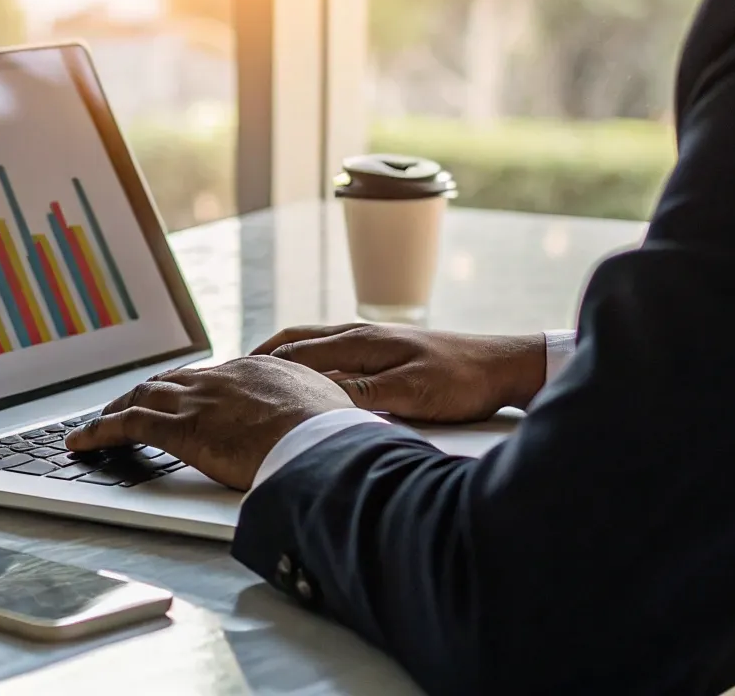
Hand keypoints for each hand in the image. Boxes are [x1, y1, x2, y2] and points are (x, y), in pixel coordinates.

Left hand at [64, 356, 353, 489]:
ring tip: (97, 424)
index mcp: (259, 370)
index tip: (178, 397)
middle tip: (127, 405)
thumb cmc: (336, 438)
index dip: (189, 388)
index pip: (211, 376)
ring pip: (142, 398)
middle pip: (171, 381)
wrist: (325, 445)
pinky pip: (127, 426)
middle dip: (145, 394)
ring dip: (115, 411)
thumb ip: (312, 413)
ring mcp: (199, 401)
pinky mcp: (181, 429)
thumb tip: (324, 428)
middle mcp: (222, 378)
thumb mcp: (329, 413)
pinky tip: (83, 443)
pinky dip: (99, 432)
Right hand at [251, 323, 546, 423]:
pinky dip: (307, 360)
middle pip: (295, 341)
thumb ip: (363, 394)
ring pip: (312, 342)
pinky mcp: (387, 349)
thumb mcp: (410, 393)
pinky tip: (308, 374)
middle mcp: (360, 335)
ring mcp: (373, 340)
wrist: (504, 365)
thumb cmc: (461, 379)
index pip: (295, 354)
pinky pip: (333, 350)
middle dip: (260, 356)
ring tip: (257, 371)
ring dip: (282, 356)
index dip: (259, 368)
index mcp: (359, 343)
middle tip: (230, 373)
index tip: (230, 379)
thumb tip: (316, 400)